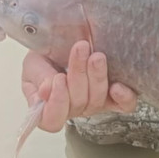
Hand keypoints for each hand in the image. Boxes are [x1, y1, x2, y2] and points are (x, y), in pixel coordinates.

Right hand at [21, 40, 137, 132]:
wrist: (68, 37)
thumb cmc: (47, 54)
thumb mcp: (35, 62)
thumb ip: (39, 76)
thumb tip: (46, 91)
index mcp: (49, 106)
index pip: (51, 120)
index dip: (56, 103)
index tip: (58, 78)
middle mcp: (72, 109)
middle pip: (77, 105)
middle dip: (78, 75)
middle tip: (80, 49)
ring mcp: (94, 103)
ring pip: (97, 101)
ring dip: (97, 77)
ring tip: (96, 56)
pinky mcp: (115, 97)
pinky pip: (123, 106)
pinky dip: (123, 97)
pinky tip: (118, 86)